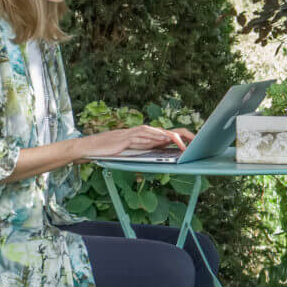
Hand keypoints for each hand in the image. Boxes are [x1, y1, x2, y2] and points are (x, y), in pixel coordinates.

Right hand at [75, 125, 194, 159]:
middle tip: (197, 140)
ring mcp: (133, 134)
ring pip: (156, 132)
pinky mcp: (125, 138)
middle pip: (165, 131)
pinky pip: (141, 136)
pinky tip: (162, 138)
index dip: (180, 138)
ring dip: (170, 137)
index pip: (166, 135)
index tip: (194, 143)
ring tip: (184, 141)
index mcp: (144, 138)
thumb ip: (144, 151)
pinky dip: (152, 136)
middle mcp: (141, 133)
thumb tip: (161, 154)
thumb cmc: (110, 151)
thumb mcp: (131, 153)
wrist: (90, 148)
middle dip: (182, 135)